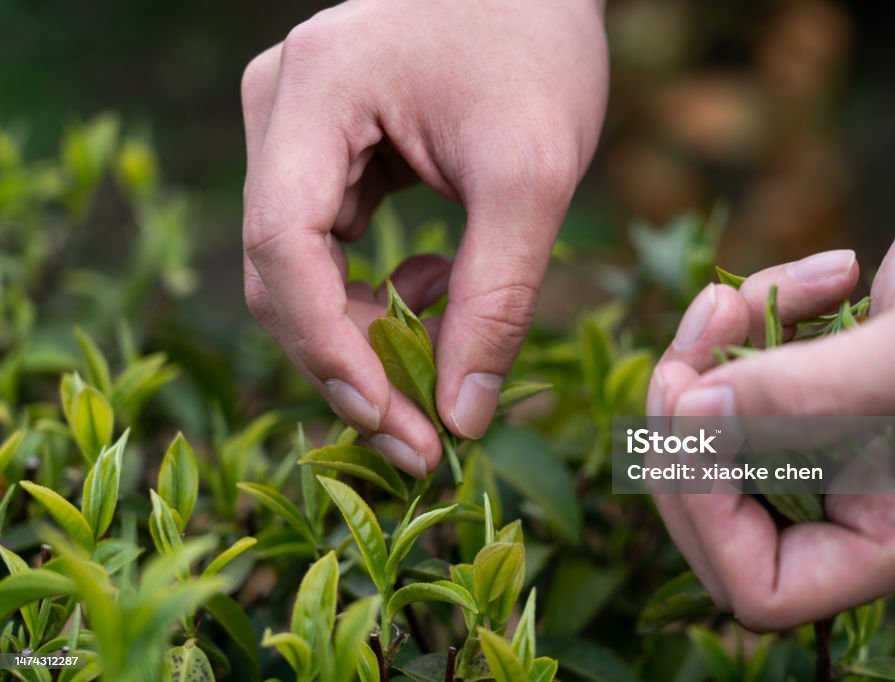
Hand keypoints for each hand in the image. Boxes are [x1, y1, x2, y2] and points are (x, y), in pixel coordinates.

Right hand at [241, 0, 607, 475]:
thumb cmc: (540, 46)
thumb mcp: (532, 174)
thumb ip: (497, 298)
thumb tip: (460, 416)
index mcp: (315, 91)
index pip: (282, 245)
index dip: (329, 349)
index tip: (397, 424)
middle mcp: (280, 108)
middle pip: (282, 272)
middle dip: (351, 362)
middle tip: (426, 434)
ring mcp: (293, 130)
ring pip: (301, 272)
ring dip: (367, 331)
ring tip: (448, 340)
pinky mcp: (322, 152)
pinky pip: (327, 250)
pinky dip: (377, 292)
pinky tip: (437, 283)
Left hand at [647, 118, 894, 629]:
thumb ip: (816, 391)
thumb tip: (698, 416)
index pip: (765, 590)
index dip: (705, 513)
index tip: (697, 412)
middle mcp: (872, 504)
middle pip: (720, 516)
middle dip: (684, 426)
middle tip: (697, 337)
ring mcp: (845, 448)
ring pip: (718, 443)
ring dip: (704, 362)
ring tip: (733, 298)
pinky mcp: (827, 392)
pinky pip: (745, 383)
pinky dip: (745, 326)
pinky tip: (811, 278)